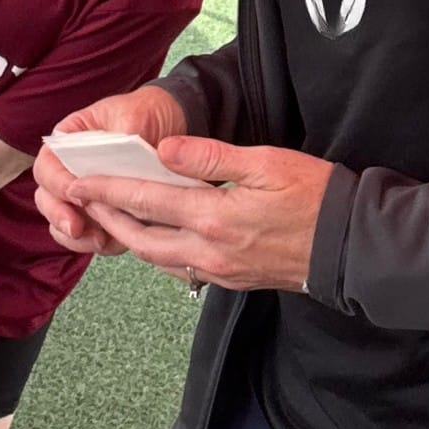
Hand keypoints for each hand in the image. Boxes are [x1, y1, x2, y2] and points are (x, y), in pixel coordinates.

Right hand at [33, 85, 186, 256]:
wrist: (170, 124)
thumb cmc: (145, 114)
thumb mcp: (134, 117)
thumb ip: (121, 137)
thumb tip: (115, 160)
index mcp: (68, 141)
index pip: (47, 165)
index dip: (56, 183)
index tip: (76, 194)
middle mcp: (69, 170)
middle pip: (46, 198)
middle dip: (58, 216)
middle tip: (76, 228)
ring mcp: (84, 195)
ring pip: (62, 223)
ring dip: (76, 237)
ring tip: (100, 241)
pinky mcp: (102, 214)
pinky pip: (88, 236)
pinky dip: (97, 243)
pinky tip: (116, 243)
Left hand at [65, 137, 333, 294]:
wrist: (350, 247)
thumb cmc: (316, 196)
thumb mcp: (266, 162)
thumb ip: (210, 157)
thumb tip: (164, 150)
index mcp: (215, 217)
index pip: (146, 202)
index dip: (107, 191)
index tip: (77, 182)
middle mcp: (209, 250)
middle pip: (141, 238)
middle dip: (107, 218)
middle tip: (80, 200)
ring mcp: (219, 270)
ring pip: (158, 257)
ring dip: (129, 238)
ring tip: (109, 216)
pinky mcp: (231, 279)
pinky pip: (181, 268)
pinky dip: (158, 251)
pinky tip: (155, 236)